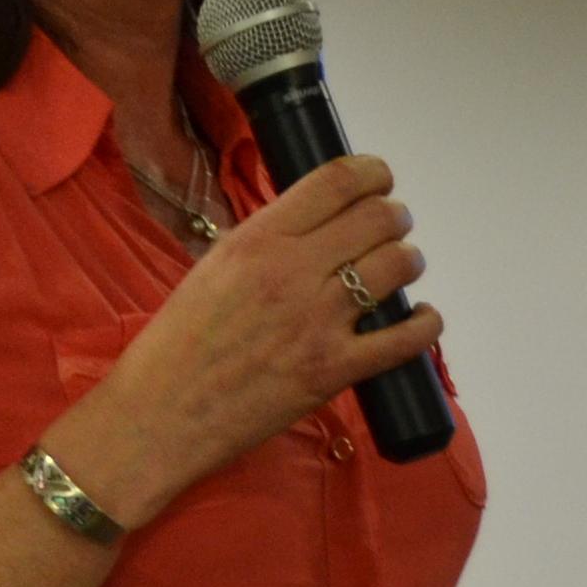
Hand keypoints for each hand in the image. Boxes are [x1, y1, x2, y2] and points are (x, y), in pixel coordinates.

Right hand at [41, 154, 440, 525]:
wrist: (160, 413)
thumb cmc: (177, 342)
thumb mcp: (213, 269)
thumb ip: (265, 244)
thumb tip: (316, 228)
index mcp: (258, 239)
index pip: (338, 182)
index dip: (373, 174)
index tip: (380, 181)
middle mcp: (293, 271)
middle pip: (378, 218)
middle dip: (394, 217)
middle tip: (390, 229)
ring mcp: (318, 322)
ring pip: (397, 267)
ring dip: (408, 262)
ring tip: (400, 268)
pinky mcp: (334, 370)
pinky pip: (406, 339)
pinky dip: (426, 324)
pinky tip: (423, 318)